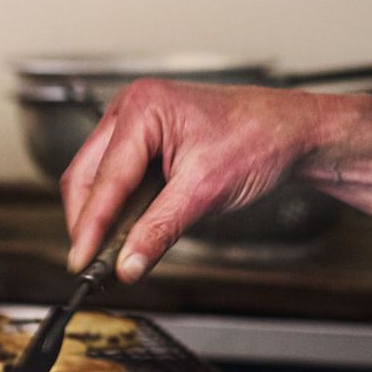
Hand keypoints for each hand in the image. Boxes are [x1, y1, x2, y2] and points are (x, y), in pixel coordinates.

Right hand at [59, 80, 327, 279]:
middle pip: (85, 174)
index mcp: (143, 109)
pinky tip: (124, 231)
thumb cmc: (258, 140)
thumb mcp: (206, 192)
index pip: (105, 178)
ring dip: (100, 214)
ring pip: (96, 176)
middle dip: (86, 220)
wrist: (291, 132)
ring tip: (108, 252)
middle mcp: (132, 109)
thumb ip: (159, 230)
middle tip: (91, 263)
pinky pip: (116, 176)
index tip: (81, 262)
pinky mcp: (144, 140)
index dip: (89, 226)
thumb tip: (127, 263)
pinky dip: (116, 206)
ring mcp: (136, 122)